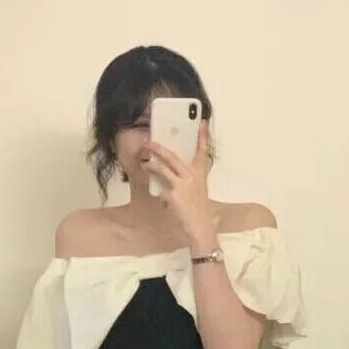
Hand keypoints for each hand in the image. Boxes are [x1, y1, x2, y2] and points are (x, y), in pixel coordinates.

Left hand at [144, 119, 214, 244]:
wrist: (200, 226)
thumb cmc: (199, 209)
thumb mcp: (198, 190)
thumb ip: (189, 180)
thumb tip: (173, 177)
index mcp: (200, 174)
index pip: (203, 151)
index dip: (203, 136)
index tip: (203, 123)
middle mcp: (191, 176)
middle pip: (172, 157)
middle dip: (159, 148)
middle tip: (149, 142)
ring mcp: (181, 184)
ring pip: (162, 170)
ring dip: (151, 165)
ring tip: (145, 164)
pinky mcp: (173, 195)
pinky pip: (162, 193)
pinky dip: (163, 200)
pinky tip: (168, 206)